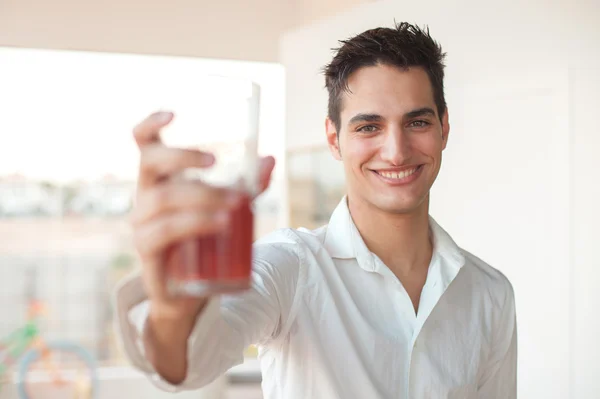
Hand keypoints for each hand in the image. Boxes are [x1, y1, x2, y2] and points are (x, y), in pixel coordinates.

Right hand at [130, 111, 275, 323]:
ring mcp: (142, 224)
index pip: (144, 145)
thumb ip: (248, 186)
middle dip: (183, 157)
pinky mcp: (147, 251)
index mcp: (160, 181)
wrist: (188, 292)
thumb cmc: (204, 243)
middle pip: (150, 163)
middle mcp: (145, 198)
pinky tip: (220, 222)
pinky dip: (195, 222)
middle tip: (216, 161)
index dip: (151, 125)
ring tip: (236, 203)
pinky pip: (166, 230)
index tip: (174, 114)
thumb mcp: (228, 209)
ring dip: (203, 196)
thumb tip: (269, 159)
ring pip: (165, 199)